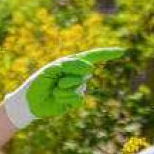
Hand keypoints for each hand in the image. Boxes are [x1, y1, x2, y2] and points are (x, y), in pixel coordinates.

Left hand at [3, 47, 124, 128]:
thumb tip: (91, 67)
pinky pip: (78, 98)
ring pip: (80, 86)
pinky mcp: (75, 100)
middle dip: (69, 76)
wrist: (30, 102)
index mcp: (70, 62)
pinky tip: (57, 98)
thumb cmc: (38, 82)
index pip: (93, 56)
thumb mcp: (52, 69)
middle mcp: (76, 74)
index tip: (122, 51)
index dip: (108, 53)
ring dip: (64, 88)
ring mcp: (77, 87)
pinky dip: (65, 98)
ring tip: (54, 90)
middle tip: (55, 80)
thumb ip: (70, 65)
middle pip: (84, 72)